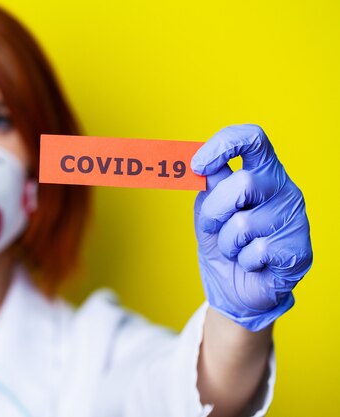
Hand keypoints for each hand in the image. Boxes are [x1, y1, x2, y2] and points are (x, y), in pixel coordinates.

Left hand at [191, 124, 312, 331]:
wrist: (235, 289)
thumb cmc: (223, 243)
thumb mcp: (208, 210)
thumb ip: (208, 186)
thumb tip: (198, 166)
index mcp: (261, 172)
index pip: (253, 139)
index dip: (224, 145)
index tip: (198, 165)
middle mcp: (283, 189)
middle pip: (244, 183)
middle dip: (214, 210)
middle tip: (211, 227)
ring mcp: (295, 218)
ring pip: (245, 223)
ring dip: (226, 243)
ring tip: (235, 249)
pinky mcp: (299, 249)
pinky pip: (257, 251)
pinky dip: (243, 261)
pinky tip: (253, 264)